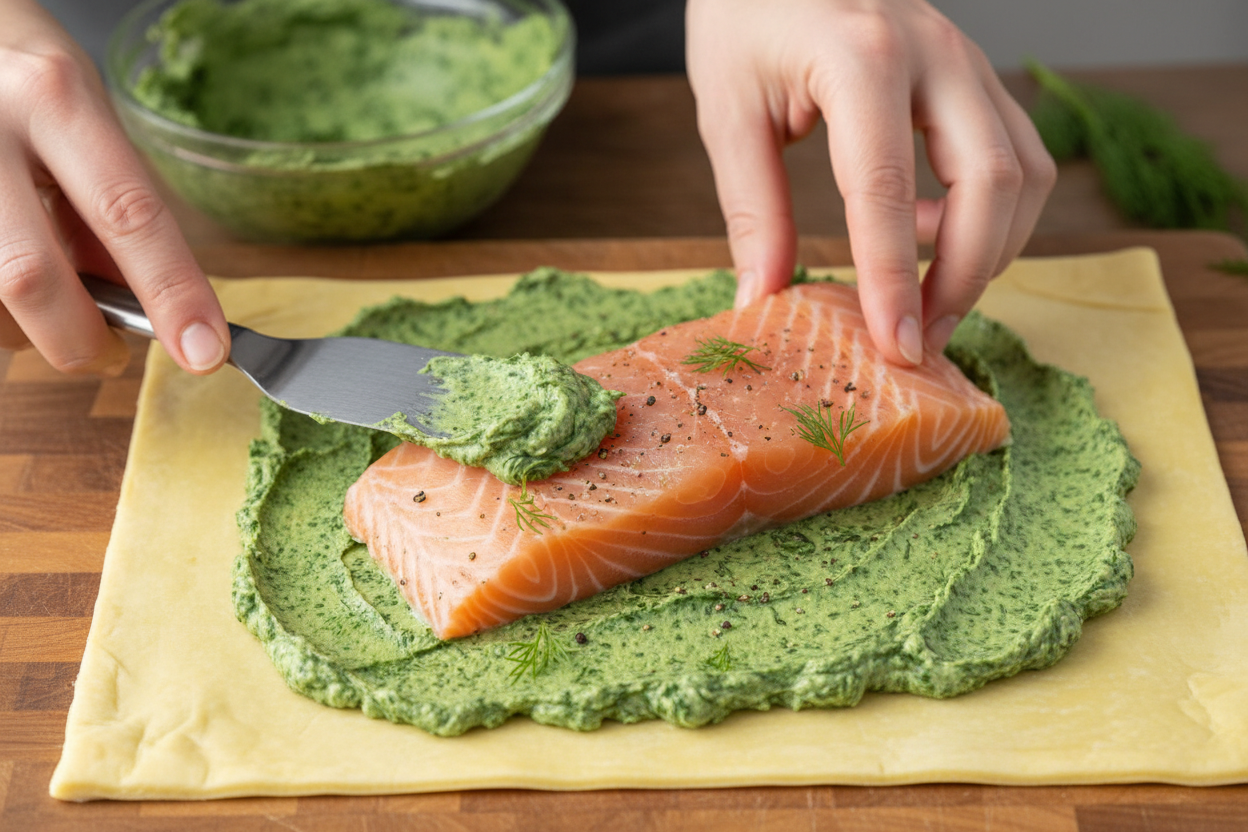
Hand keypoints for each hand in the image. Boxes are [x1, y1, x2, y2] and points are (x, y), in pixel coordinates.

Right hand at [0, 0, 228, 374]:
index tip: (205, 352)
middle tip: (108, 354)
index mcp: (55, 99)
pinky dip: (1, 313)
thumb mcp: (84, 120)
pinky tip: (12, 288)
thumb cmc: (26, 85)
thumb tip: (145, 304)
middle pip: (31, 277)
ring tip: (51, 301)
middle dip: (79, 339)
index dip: (172, 293)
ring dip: (28, 328)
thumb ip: (112, 206)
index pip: (128, 213)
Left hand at [687, 0, 1055, 364]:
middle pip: (992, 182)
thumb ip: (753, 209)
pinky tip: (927, 228)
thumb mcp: (729, 110)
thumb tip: (763, 299)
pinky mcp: (974, 73)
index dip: (894, 279)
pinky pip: (1016, 152)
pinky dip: (991, 211)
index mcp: (861, 56)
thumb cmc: (744, 14)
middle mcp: (934, 52)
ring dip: (991, 250)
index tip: (898, 347)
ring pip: (1024, 171)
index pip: (887, 188)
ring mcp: (966, 58)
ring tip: (928, 297)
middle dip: (966, 276)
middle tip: (921, 340)